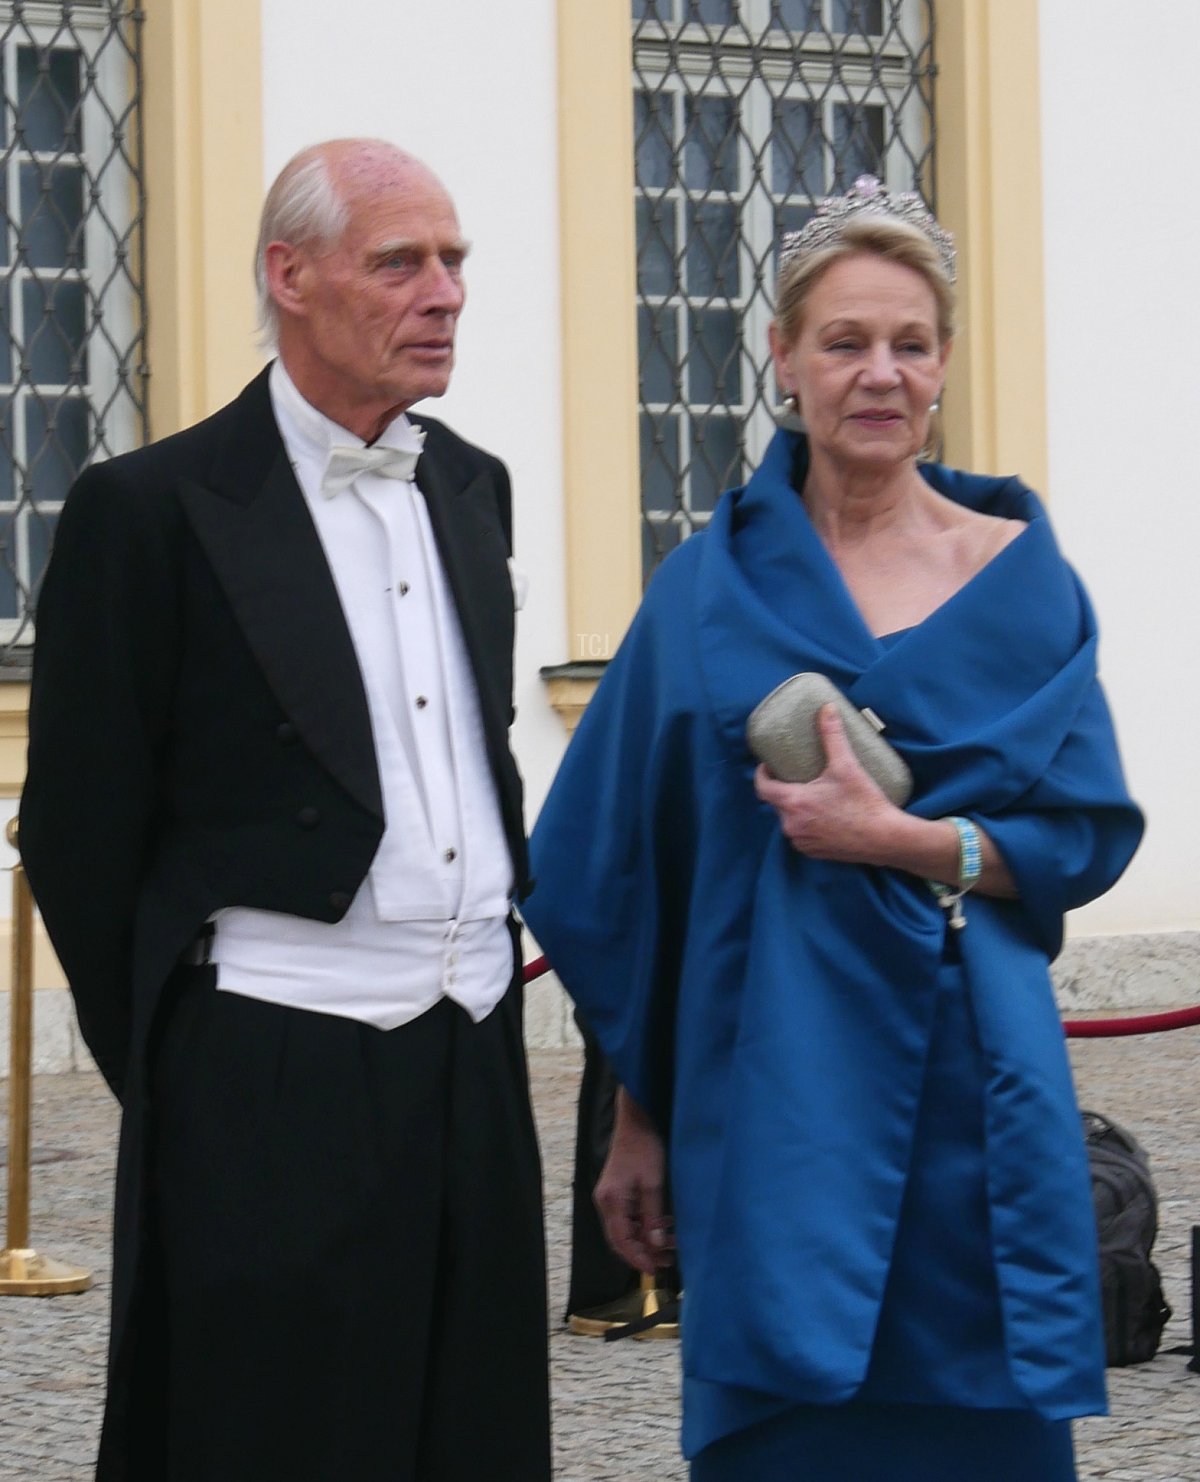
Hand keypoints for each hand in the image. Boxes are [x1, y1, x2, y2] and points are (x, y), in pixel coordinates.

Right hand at [594, 1090, 675, 1274]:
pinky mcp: (617, 1192)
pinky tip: (665, 1225)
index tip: (656, 1270)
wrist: (636, 1120)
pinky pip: (629, 1217)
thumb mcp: (653, 1182)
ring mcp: (610, 1197)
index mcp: (611, 1201)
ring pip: (626, 1229)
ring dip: (647, 1240)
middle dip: (643, 1252)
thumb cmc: (645, 1148)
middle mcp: (606, 1202)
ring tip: (672, 1246)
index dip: (638, 1258)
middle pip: (621, 1238)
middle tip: (668, 1262)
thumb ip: (653, 1215)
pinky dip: (645, 1226)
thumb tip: (657, 1245)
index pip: (621, 1241)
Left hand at [754, 703, 900, 864]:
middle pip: (777, 803)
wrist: (885, 838)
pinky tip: (822, 815)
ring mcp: (802, 842)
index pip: (762, 788)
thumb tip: (827, 708)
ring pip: (790, 820)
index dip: (762, 774)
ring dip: (796, 808)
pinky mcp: (814, 853)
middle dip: (785, 789)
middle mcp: (791, 825)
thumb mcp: (846, 766)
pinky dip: (807, 824)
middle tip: (799, 776)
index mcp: (793, 803)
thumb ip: (832, 735)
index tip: (769, 765)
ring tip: (812, 794)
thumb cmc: (864, 802)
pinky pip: (802, 835)